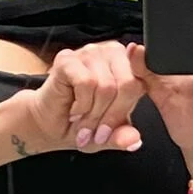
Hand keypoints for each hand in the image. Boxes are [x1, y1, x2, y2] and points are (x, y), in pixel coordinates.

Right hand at [19, 41, 144, 154]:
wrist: (50, 124)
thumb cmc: (81, 123)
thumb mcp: (108, 136)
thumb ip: (123, 135)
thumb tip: (135, 141)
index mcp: (129, 67)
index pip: (142, 82)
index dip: (129, 107)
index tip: (113, 125)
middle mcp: (112, 54)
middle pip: (127, 85)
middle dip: (111, 116)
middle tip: (97, 134)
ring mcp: (90, 53)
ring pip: (106, 86)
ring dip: (93, 114)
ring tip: (83, 121)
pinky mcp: (68, 58)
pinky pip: (86, 83)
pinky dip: (81, 104)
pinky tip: (74, 110)